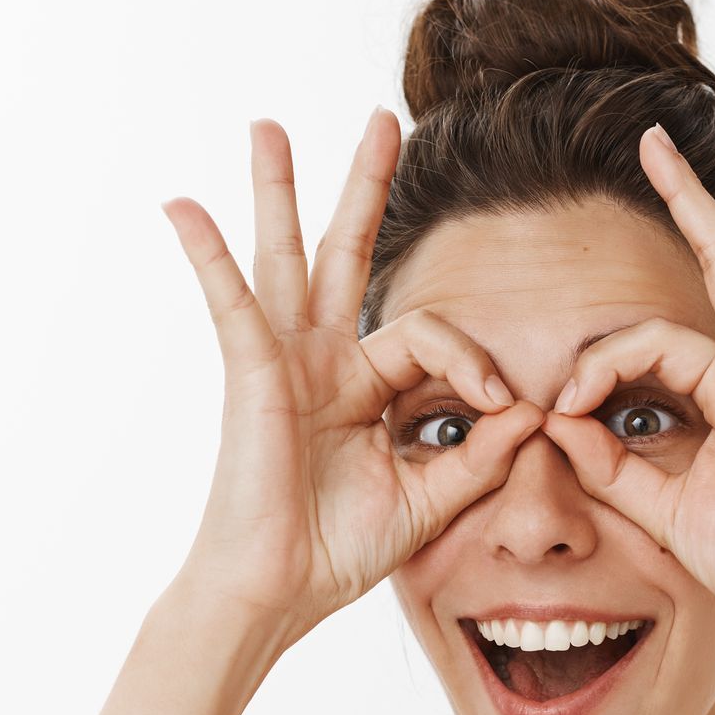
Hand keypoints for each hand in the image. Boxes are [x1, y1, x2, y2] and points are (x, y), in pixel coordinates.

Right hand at [158, 108, 546, 649]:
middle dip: (366, 189)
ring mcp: (282, 362)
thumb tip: (532, 412)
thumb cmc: (334, 554)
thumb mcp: (427, 501)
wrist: (275, 593)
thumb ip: (478, 456)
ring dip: (279, 191)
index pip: (429, 336)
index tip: (508, 406)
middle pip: (346, 256)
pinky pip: (230, 302)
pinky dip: (207, 255)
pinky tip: (182, 208)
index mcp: (361, 388)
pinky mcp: (250, 374)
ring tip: (268, 127)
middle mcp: (320, 362)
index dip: (476, 361)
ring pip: (285, 258)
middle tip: (384, 120)